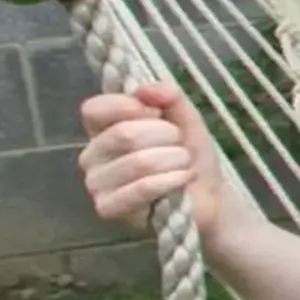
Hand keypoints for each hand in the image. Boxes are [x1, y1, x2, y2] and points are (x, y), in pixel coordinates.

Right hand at [78, 83, 223, 237]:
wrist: (207, 198)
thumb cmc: (188, 157)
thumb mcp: (185, 119)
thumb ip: (168, 97)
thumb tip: (144, 90)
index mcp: (102, 129)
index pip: (94, 109)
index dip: (128, 106)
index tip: (157, 112)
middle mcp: (92, 155)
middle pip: (124, 134)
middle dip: (166, 136)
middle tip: (180, 145)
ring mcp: (96, 184)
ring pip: (138, 161)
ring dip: (175, 159)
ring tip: (184, 164)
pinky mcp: (107, 208)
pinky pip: (142, 188)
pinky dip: (171, 180)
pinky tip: (183, 179)